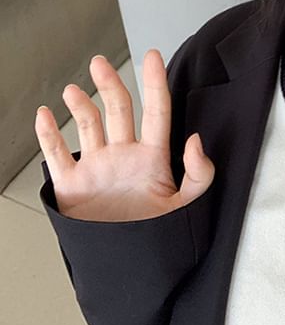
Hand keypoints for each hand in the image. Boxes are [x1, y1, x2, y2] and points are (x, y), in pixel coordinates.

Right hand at [34, 49, 214, 221]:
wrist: (129, 268)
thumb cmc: (159, 238)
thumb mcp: (188, 207)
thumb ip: (199, 175)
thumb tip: (196, 140)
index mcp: (153, 159)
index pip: (157, 113)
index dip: (155, 84)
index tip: (154, 56)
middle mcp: (124, 157)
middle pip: (118, 110)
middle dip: (111, 83)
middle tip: (102, 63)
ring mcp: (97, 168)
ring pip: (87, 125)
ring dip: (81, 105)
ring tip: (75, 91)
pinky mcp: (73, 184)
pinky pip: (56, 153)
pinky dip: (48, 134)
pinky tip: (46, 116)